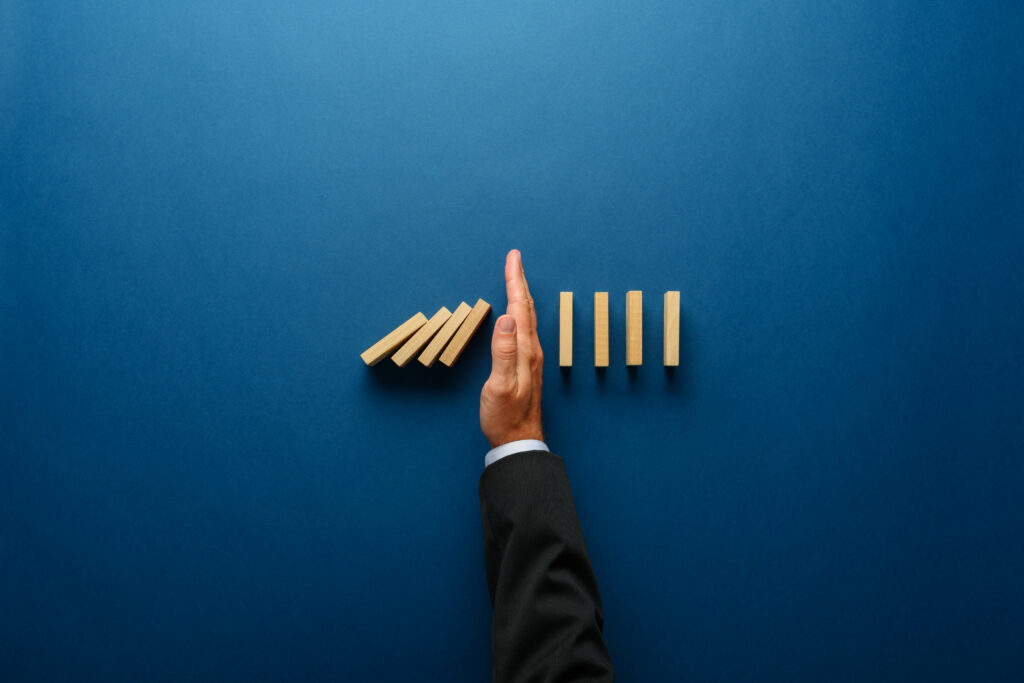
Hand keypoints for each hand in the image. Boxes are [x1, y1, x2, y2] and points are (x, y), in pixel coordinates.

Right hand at [480, 249, 544, 447]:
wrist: (518, 440)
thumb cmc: (505, 416)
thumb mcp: (500, 385)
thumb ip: (503, 352)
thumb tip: (506, 318)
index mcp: (524, 350)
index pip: (518, 308)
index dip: (515, 281)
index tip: (513, 258)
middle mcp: (531, 350)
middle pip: (525, 308)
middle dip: (518, 281)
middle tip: (514, 259)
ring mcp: (530, 358)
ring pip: (526, 317)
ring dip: (520, 295)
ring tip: (516, 279)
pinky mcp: (526, 365)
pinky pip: (524, 329)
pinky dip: (520, 312)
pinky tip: (517, 314)